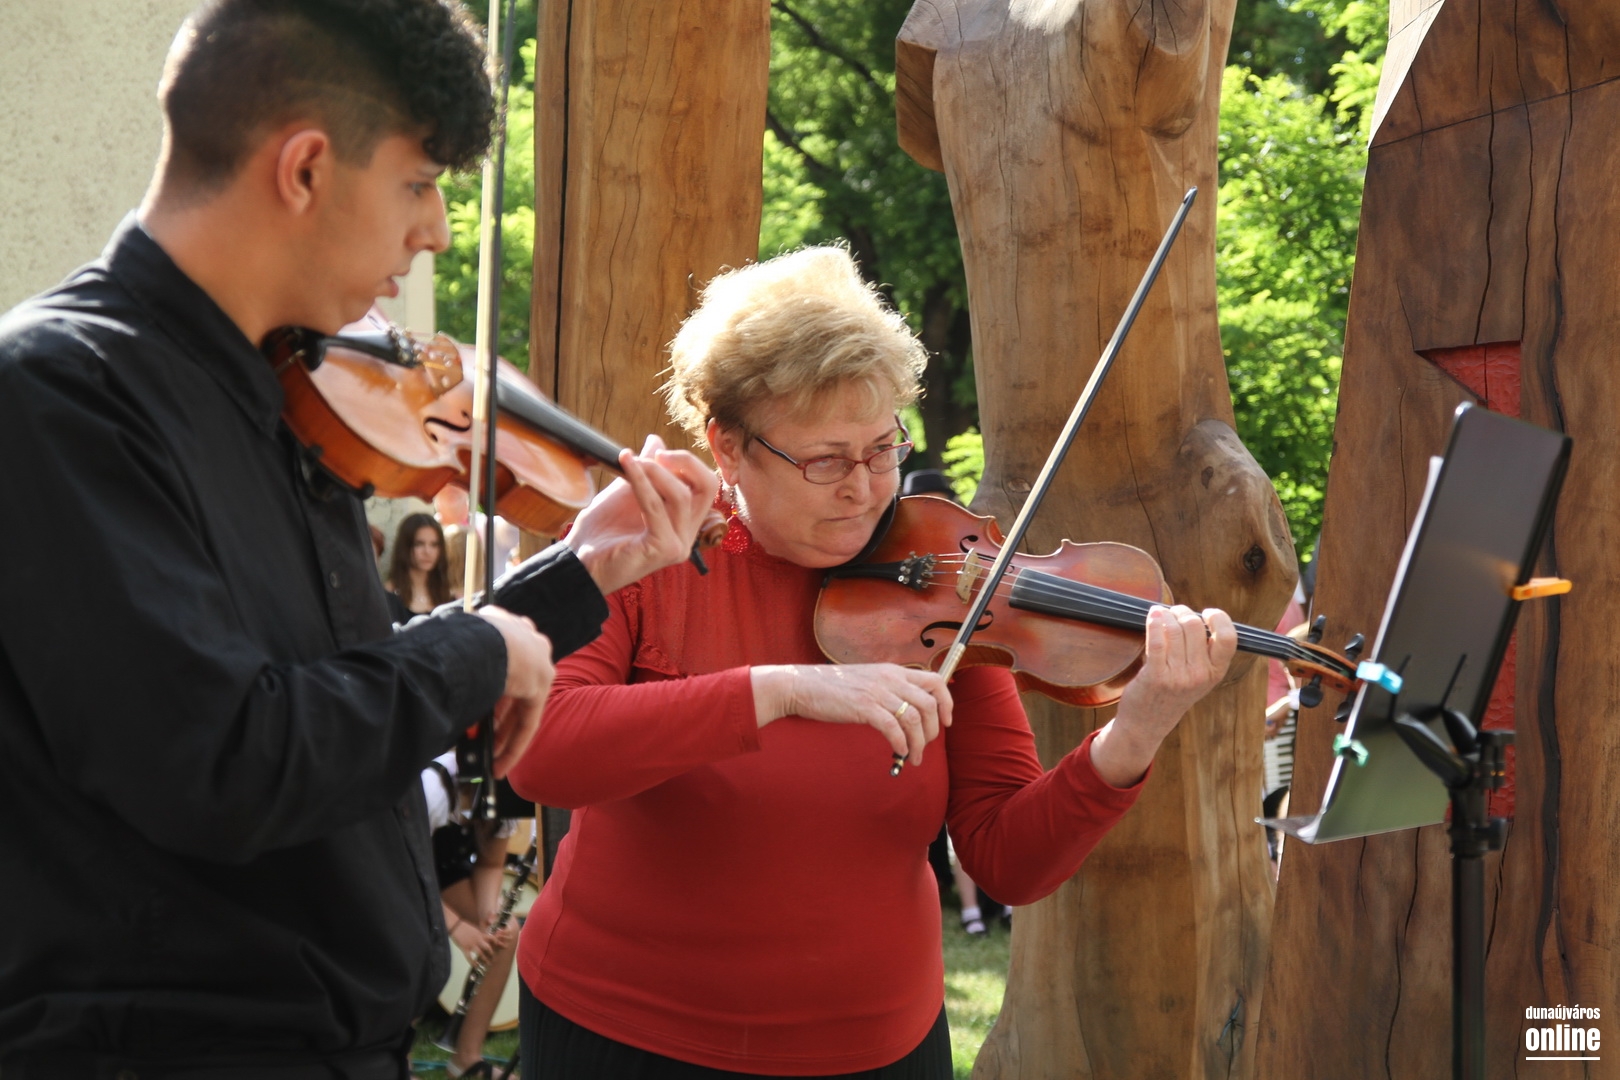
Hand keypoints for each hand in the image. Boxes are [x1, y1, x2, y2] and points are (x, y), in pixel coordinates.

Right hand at [449, 918, 500, 966]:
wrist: (455, 925)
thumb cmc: (464, 927)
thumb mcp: (474, 930)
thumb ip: (479, 935)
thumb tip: (483, 938)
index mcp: (480, 934)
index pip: (491, 938)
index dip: (496, 943)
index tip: (497, 947)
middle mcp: (477, 940)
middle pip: (488, 947)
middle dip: (491, 953)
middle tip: (493, 958)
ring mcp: (471, 944)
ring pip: (480, 953)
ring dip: (484, 959)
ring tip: (487, 964)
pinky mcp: (464, 948)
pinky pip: (469, 957)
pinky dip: (473, 963)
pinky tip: (476, 966)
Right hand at [475, 605, 554, 776]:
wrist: (479, 638)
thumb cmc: (458, 640)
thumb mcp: (459, 649)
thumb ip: (459, 668)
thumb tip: (438, 687)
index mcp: (505, 626)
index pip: (499, 666)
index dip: (485, 694)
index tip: (476, 712)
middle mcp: (526, 641)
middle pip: (511, 690)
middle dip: (493, 720)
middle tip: (480, 741)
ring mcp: (536, 662)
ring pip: (519, 708)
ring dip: (501, 736)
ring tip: (487, 759)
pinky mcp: (540, 684)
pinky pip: (528, 721)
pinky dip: (513, 745)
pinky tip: (500, 765)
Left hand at [566, 435, 720, 594]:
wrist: (578, 560)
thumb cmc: (601, 531)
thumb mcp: (626, 491)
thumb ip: (645, 469)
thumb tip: (656, 440)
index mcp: (683, 523)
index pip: (705, 486)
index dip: (687, 463)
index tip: (657, 452)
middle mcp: (686, 536)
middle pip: (708, 488)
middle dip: (685, 462)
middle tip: (658, 454)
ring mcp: (678, 545)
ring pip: (681, 495)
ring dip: (654, 472)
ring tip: (631, 461)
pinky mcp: (663, 549)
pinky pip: (656, 506)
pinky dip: (641, 482)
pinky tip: (627, 467)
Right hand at [751, 663, 952, 766]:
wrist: (802, 685)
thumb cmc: (832, 688)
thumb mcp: (868, 680)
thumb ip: (888, 690)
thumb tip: (907, 712)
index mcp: (893, 671)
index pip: (936, 680)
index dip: (947, 702)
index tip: (946, 722)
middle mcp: (890, 678)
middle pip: (930, 703)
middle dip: (934, 730)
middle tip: (925, 746)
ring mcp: (877, 692)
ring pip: (915, 719)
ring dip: (919, 743)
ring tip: (913, 757)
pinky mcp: (864, 707)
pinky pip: (894, 728)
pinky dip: (901, 743)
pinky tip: (899, 753)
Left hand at [1090, 605, 1235, 787]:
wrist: (1147, 724)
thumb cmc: (1172, 694)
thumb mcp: (1199, 678)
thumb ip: (1204, 652)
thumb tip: (1196, 615)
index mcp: (1216, 672)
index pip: (1228, 638)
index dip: (1219, 618)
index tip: (1207, 613)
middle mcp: (1200, 675)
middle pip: (1195, 626)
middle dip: (1182, 612)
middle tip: (1174, 613)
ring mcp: (1178, 676)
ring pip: (1175, 629)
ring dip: (1165, 615)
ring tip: (1160, 615)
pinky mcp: (1156, 676)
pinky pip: (1157, 640)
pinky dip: (1154, 622)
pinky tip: (1152, 616)